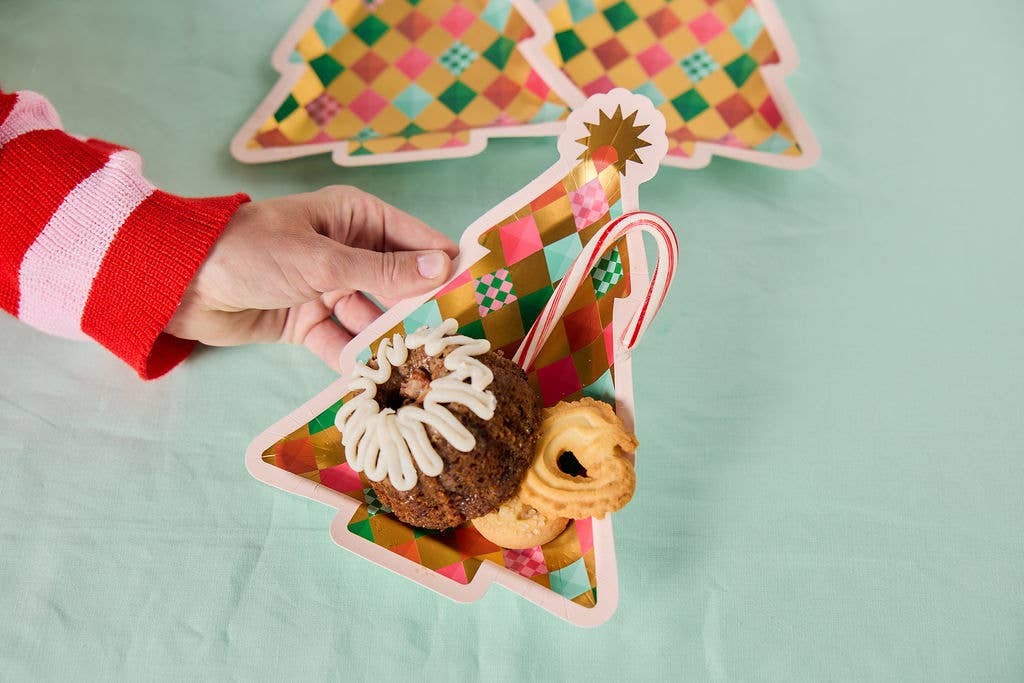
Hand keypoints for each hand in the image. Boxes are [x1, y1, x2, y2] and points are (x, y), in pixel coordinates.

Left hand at [165, 186, 457, 369]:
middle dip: (420, 313)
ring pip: (372, 318)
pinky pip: (341, 342)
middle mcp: (348, 250)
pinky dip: (353, 359)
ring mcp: (327, 288)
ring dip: (387, 342)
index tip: (480, 295)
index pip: (418, 242)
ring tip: (416, 369)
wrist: (178, 283)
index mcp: (356, 218)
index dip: (447, 268)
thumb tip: (443, 269)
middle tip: (452, 343)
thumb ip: (384, 272)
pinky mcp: (306, 321)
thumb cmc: (251, 252)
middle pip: (399, 286)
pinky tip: (373, 380)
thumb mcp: (324, 261)